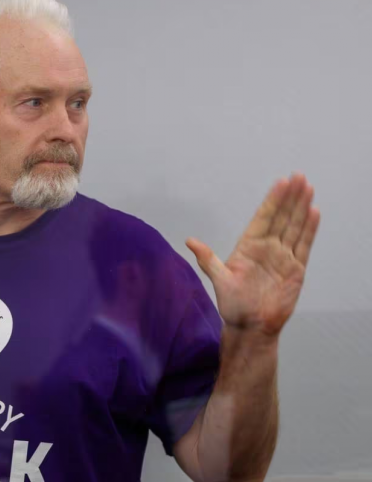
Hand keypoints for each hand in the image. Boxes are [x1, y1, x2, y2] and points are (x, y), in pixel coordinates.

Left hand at [185, 172, 320, 336]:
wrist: (251, 327)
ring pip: (294, 227)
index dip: (272, 200)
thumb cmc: (233, 306)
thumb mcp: (219, 280)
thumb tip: (190, 241)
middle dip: (290, 197)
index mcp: (248, 246)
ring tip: (308, 188)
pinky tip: (314, 213)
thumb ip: (208, 260)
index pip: (263, 218)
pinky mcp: (295, 270)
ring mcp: (282, 257)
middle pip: (281, 217)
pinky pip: (303, 246)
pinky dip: (309, 230)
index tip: (281, 182)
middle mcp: (267, 248)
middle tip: (299, 176)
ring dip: (302, 208)